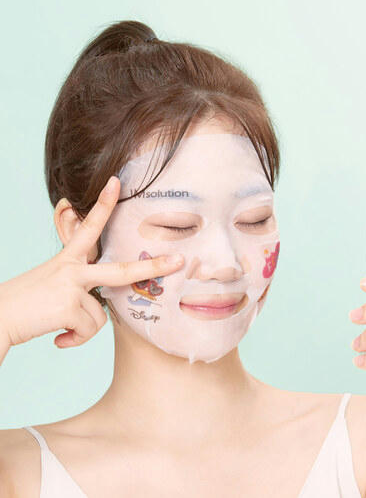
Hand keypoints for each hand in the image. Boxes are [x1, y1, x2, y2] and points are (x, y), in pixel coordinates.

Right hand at [0, 176, 184, 348]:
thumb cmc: (28, 303)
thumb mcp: (55, 285)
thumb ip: (82, 288)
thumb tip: (100, 308)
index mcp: (68, 260)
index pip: (90, 228)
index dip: (104, 205)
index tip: (117, 182)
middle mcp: (72, 269)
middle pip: (121, 270)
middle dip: (153, 267)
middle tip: (179, 261)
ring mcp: (71, 287)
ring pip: (101, 316)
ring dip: (83, 328)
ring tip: (60, 324)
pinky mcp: (68, 307)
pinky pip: (89, 330)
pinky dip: (74, 340)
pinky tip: (58, 337)